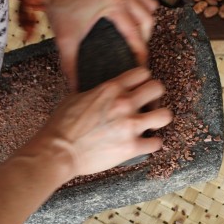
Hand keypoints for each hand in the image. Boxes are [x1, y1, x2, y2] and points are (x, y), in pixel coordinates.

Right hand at [21, 67, 172, 177]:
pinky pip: (156, 143)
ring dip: (159, 119)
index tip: (139, 87)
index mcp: (111, 88)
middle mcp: (124, 103)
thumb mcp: (76, 98)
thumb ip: (95, 92)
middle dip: (155, 96)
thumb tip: (99, 91)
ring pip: (165, 115)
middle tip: (148, 105)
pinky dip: (151, 144)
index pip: (141, 72)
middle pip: (158, 88)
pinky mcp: (131, 148)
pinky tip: (144, 144)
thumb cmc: (61, 126)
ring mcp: (130, 126)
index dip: (142, 80)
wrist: (58, 151)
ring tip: (151, 124)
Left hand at [41, 0, 158, 90]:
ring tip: (136, 41)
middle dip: (144, 41)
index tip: (140, 68)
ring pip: (149, 9)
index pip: (136, 34)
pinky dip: (142, 12)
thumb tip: (76, 90)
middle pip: (147, 21)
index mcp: (114, 5)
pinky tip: (134, 25)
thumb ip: (71, 68)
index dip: (141, 54)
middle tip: (135, 57)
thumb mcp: (66, 42)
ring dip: (145, 26)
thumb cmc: (60, 13)